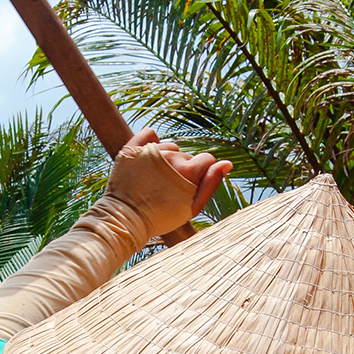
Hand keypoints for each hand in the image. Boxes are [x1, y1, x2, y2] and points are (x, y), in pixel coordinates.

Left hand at [106, 129, 232, 236]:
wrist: (126, 219)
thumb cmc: (161, 217)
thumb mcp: (192, 207)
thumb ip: (212, 183)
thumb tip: (227, 164)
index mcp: (188, 169)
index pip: (207, 159)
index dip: (203, 173)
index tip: (191, 186)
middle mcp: (171, 155)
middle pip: (187, 156)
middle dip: (184, 169)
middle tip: (169, 189)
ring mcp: (151, 150)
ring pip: (170, 147)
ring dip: (168, 160)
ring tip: (156, 180)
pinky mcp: (133, 148)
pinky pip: (148, 134)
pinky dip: (151, 142)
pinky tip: (149, 157)